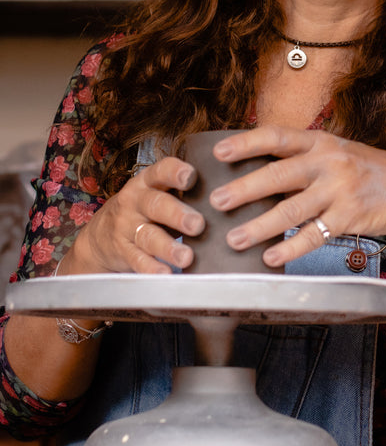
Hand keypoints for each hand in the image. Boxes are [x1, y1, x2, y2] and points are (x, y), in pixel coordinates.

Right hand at [67, 158, 204, 274]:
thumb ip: (181, 189)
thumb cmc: (142, 208)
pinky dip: (152, 268)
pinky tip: (165, 274)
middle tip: (198, 224)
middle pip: (156, 205)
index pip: (160, 171)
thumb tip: (224, 192)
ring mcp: (127, 227)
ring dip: (168, 247)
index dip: (174, 172)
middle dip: (177, 214)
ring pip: (148, 236)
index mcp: (146, 182)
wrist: (100, 235)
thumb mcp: (155, 191)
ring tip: (186, 257)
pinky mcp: (123, 251)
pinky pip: (138, 260)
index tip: (191, 176)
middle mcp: (135, 202)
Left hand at [208, 126, 385, 265]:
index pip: (277, 136)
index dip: (246, 143)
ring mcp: (339, 190)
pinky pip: (313, 235)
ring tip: (234, 239)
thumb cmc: (365, 171)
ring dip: (259, 226)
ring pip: (291, 210)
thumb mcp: (336, 152)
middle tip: (216, 201)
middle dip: (244, 188)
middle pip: (278, 174)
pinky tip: (270, 258)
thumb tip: (256, 170)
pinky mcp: (349, 217)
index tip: (219, 152)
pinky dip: (290, 249)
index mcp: (320, 141)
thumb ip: (303, 158)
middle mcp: (328, 162)